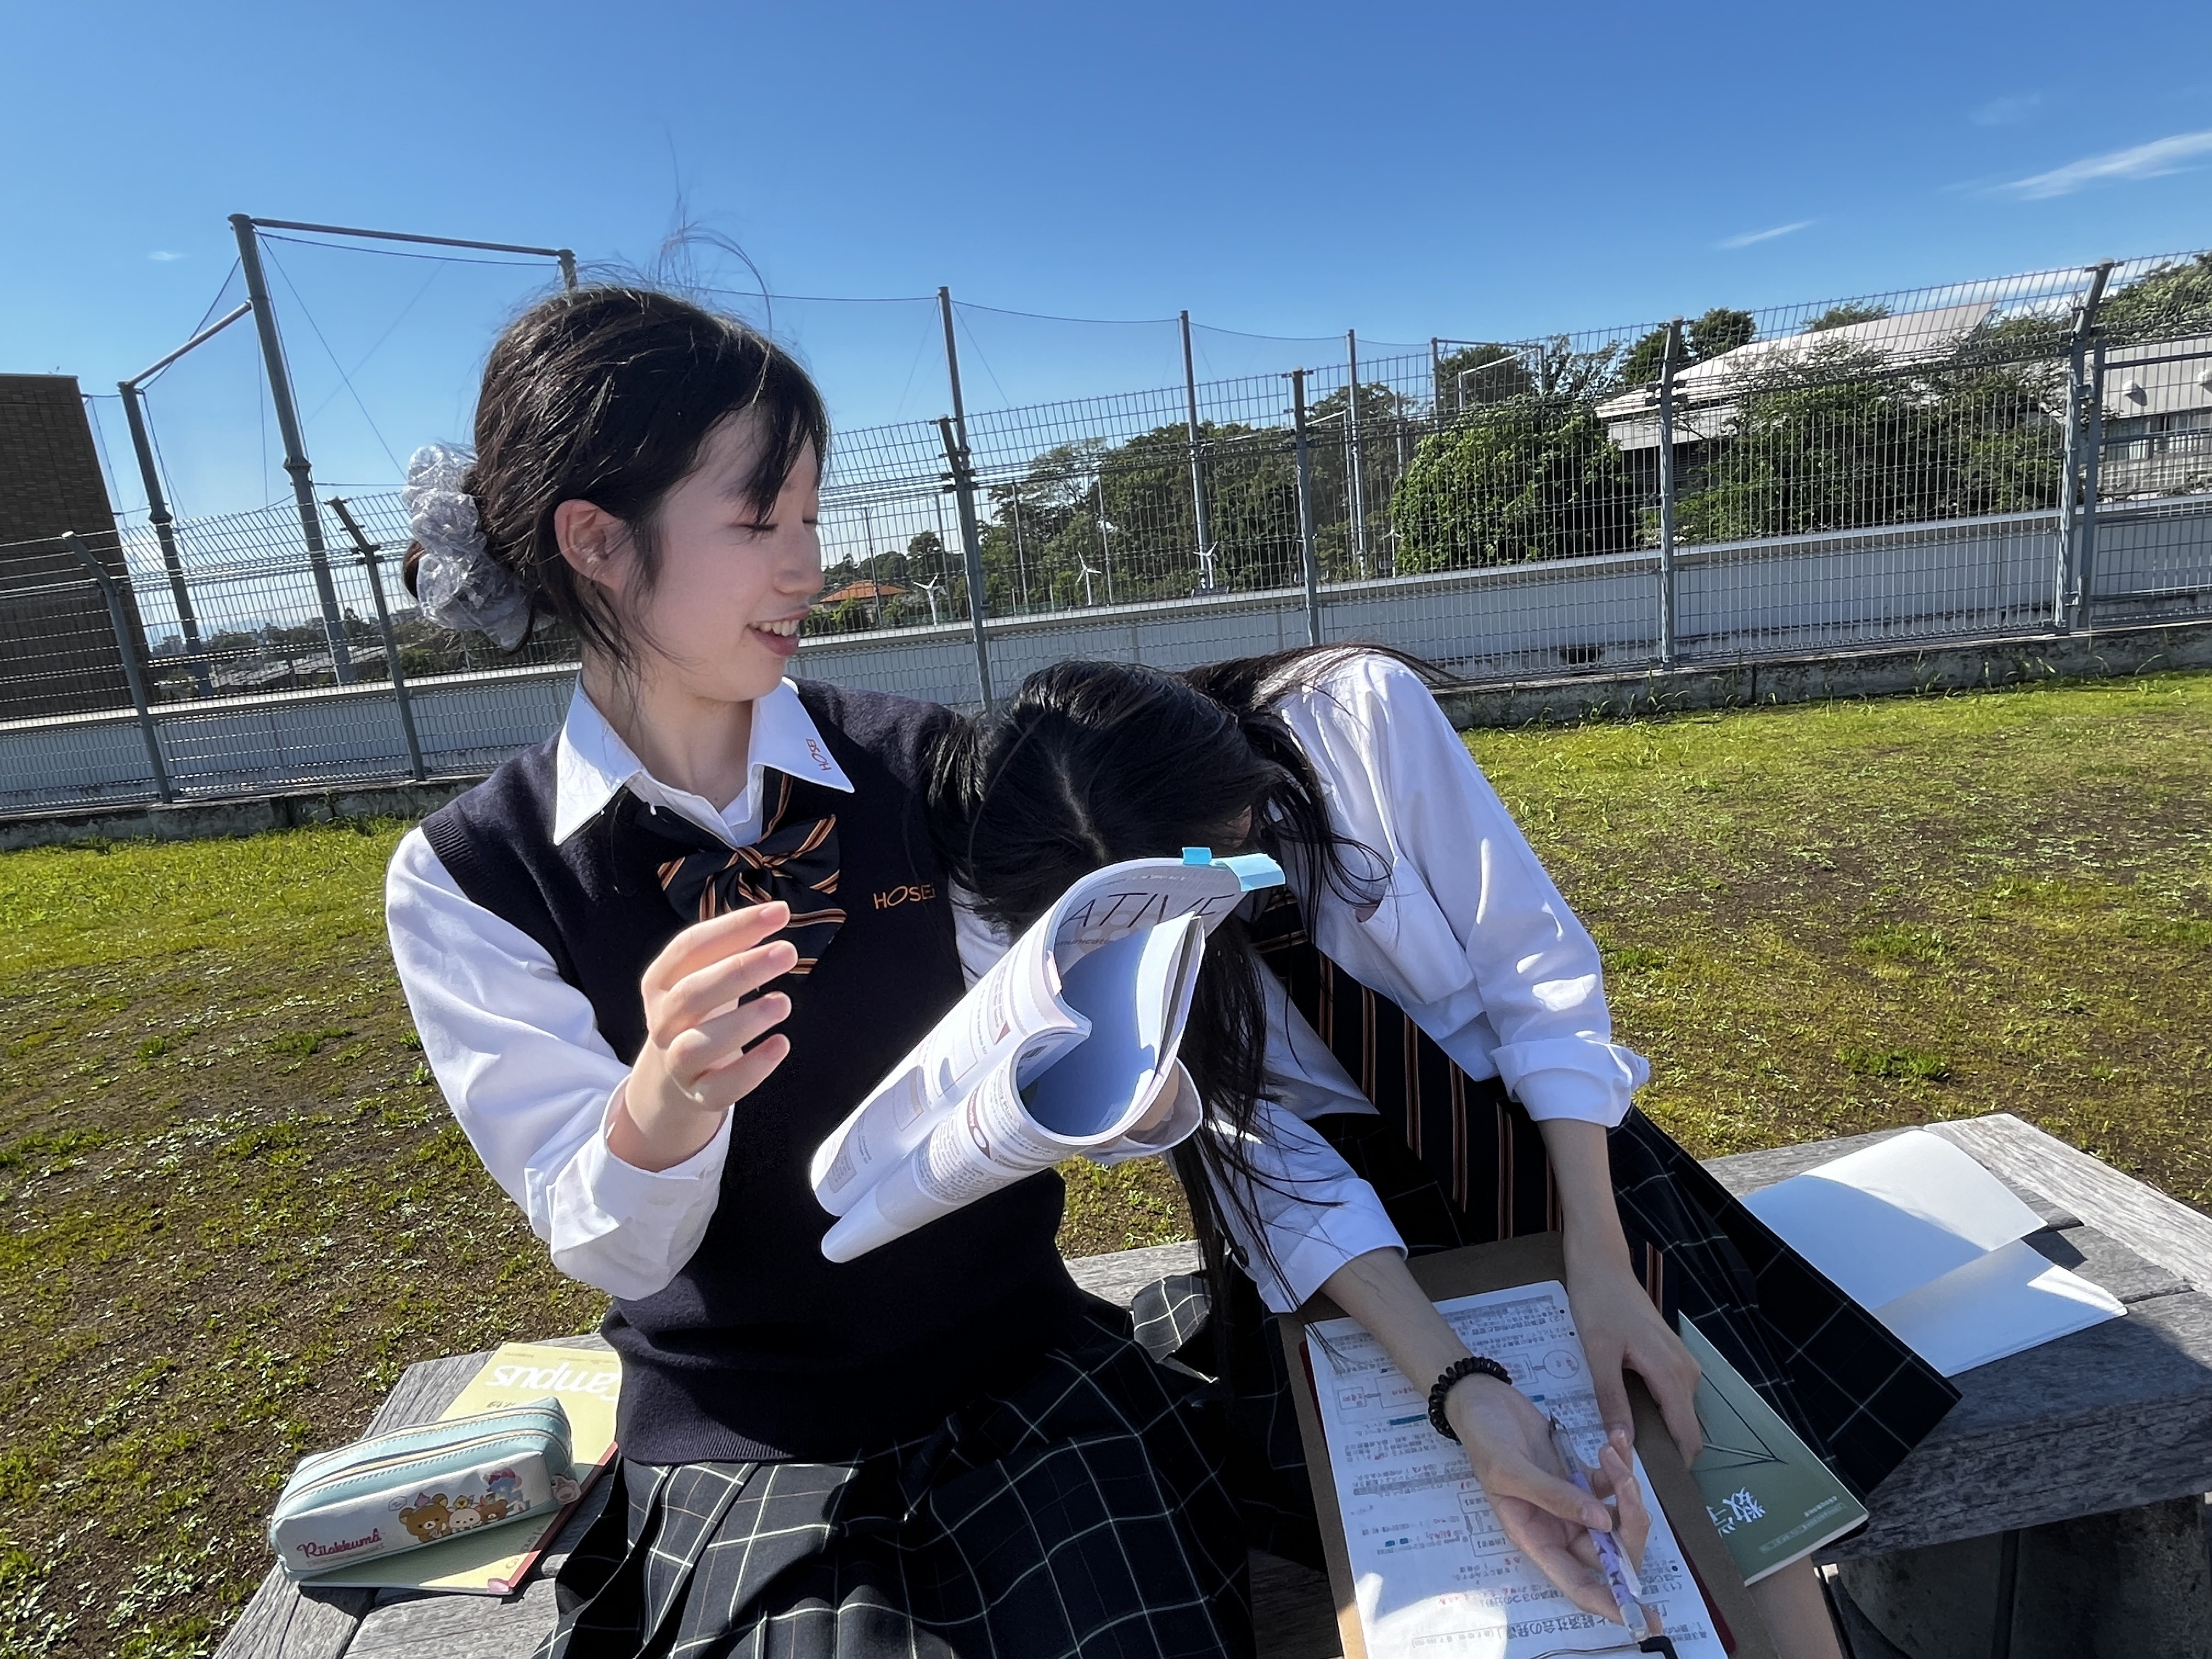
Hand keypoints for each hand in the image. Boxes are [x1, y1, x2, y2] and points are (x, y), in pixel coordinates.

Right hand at [612, 901, 797, 1170]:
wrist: (674, 1077)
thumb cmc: (701, 1011)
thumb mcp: (704, 975)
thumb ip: (732, 947)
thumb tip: (775, 913)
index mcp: (661, 982)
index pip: (690, 947)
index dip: (733, 928)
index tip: (780, 912)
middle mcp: (663, 1021)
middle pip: (693, 994)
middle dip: (739, 970)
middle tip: (787, 951)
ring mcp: (677, 1061)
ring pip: (698, 1045)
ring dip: (743, 1022)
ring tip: (784, 1001)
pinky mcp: (700, 1094)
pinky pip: (722, 1087)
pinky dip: (752, 1068)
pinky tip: (782, 1045)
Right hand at [1447, 1378, 1651, 1621]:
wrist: (1481, 1398)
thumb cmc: (1484, 1438)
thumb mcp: (1509, 1469)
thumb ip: (1554, 1496)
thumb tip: (1602, 1522)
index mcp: (1536, 1538)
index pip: (1578, 1584)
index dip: (1611, 1604)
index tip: (1644, 1619)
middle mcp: (1558, 1528)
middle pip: (1610, 1552)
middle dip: (1629, 1525)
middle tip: (1628, 1489)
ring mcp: (1572, 1502)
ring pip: (1618, 1517)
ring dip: (1627, 1488)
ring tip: (1612, 1451)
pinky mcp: (1581, 1476)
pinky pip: (1614, 1483)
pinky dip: (1622, 1464)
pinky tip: (1615, 1438)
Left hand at [1564, 1236, 1703, 1460]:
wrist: (1603, 1266)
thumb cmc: (1599, 1305)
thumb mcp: (1598, 1355)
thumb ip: (1612, 1400)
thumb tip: (1623, 1444)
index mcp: (1672, 1375)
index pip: (1688, 1437)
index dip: (1676, 1467)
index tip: (1652, 1490)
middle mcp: (1687, 1373)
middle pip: (1685, 1429)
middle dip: (1663, 1454)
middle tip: (1627, 1472)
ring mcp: (1682, 1364)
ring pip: (1677, 1414)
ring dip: (1658, 1433)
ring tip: (1623, 1450)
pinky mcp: (1672, 1359)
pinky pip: (1670, 1398)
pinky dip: (1655, 1413)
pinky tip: (1627, 1418)